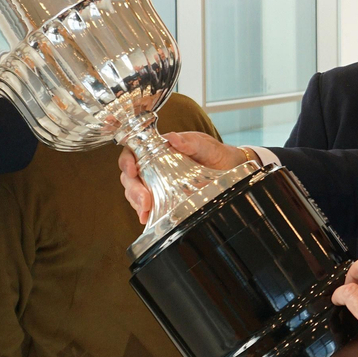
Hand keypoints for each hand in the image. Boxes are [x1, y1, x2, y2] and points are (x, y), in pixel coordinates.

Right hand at [119, 131, 249, 223]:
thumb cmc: (215, 153)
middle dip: (134, 189)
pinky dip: (145, 212)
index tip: (131, 171)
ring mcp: (157, 183)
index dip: (126, 161)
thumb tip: (174, 138)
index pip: (133, 152)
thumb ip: (190, 142)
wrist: (230, 169)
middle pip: (131, 176)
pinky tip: (147, 218)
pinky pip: (148, 205)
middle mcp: (153, 166)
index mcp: (158, 149)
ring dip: (137, 202)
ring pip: (135, 192)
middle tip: (144, 200)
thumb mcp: (205, 145)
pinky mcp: (164, 198)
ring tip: (146, 211)